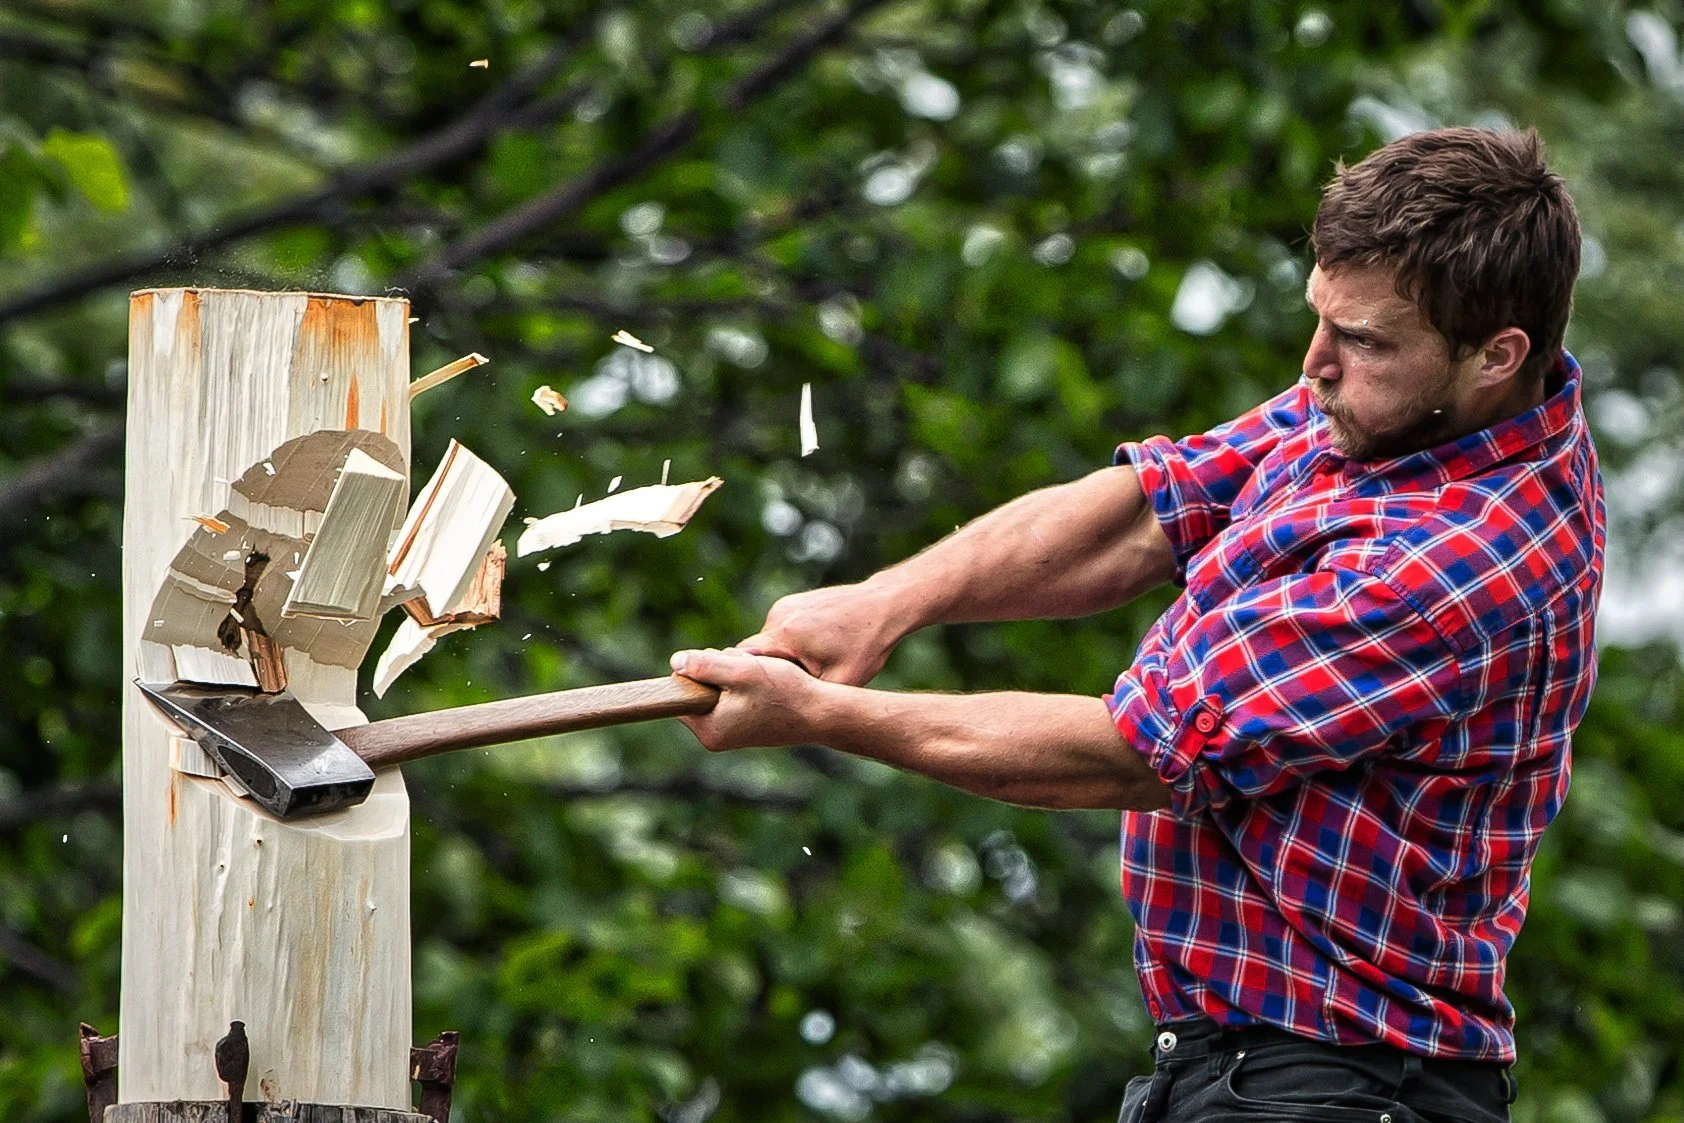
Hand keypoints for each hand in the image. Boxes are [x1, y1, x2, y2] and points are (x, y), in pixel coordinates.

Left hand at [670, 647, 828, 750]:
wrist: (820, 713)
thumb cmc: (784, 693)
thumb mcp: (741, 671)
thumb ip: (705, 666)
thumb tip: (675, 662)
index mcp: (709, 730)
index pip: (680, 693)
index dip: (697, 670)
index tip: (723, 664)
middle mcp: (715, 737)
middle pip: (698, 689)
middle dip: (717, 670)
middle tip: (746, 668)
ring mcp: (730, 733)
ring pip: (717, 689)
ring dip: (733, 673)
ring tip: (759, 675)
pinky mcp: (744, 726)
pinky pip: (732, 697)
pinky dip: (744, 683)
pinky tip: (764, 683)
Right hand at [738, 582, 906, 685]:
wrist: (883, 606)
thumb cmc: (865, 646)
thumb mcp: (839, 682)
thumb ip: (806, 695)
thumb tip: (781, 709)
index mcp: (785, 635)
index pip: (742, 661)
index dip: (747, 680)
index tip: (756, 697)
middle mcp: (778, 615)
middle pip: (755, 653)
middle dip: (768, 672)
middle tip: (788, 689)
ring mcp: (785, 605)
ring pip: (769, 642)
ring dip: (782, 658)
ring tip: (810, 668)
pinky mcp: (794, 601)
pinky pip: (781, 629)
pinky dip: (792, 643)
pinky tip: (817, 650)